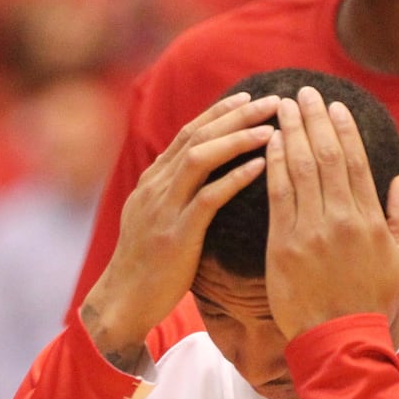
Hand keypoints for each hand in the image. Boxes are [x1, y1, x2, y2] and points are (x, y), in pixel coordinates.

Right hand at [82, 92, 279, 366]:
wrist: (125, 299)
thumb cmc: (152, 263)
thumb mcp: (160, 218)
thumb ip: (179, 193)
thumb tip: (206, 173)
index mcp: (154, 179)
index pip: (189, 132)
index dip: (220, 113)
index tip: (251, 99)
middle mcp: (156, 185)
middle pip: (197, 136)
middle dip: (236, 115)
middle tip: (273, 101)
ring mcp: (164, 208)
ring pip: (200, 159)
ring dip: (237, 139)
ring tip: (272, 128)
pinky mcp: (176, 234)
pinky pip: (207, 198)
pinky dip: (235, 179)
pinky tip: (262, 167)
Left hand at [264, 87, 398, 339]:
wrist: (340, 337)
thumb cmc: (369, 300)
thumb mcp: (397, 260)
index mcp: (371, 220)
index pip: (356, 162)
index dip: (344, 130)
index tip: (334, 107)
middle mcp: (343, 219)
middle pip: (326, 156)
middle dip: (315, 120)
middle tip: (304, 92)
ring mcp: (313, 230)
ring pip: (301, 168)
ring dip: (292, 132)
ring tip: (283, 106)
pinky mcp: (285, 244)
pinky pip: (279, 194)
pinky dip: (275, 164)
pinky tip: (270, 142)